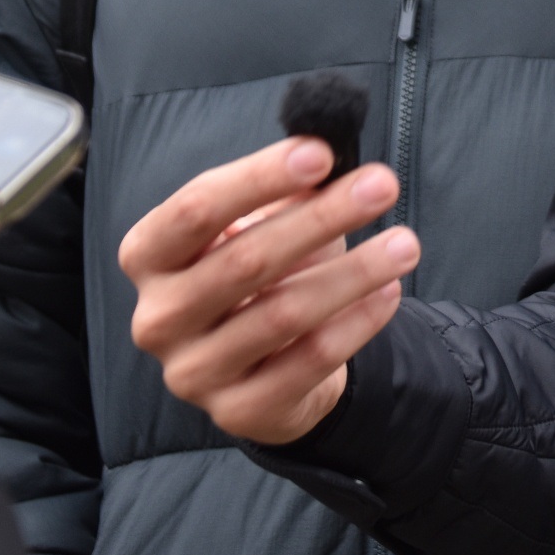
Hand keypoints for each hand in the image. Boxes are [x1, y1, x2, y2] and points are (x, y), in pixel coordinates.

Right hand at [121, 138, 415, 445]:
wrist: (265, 366)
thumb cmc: (261, 274)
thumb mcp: (261, 224)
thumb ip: (287, 187)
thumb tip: (329, 143)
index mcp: (148, 255)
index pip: (196, 209)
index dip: (259, 177)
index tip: (322, 152)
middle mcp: (157, 316)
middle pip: (245, 259)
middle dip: (322, 217)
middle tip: (382, 185)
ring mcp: (192, 371)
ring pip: (282, 314)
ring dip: (353, 273)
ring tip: (405, 243)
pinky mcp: (237, 411)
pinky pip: (307, 362)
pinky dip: (355, 324)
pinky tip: (389, 293)